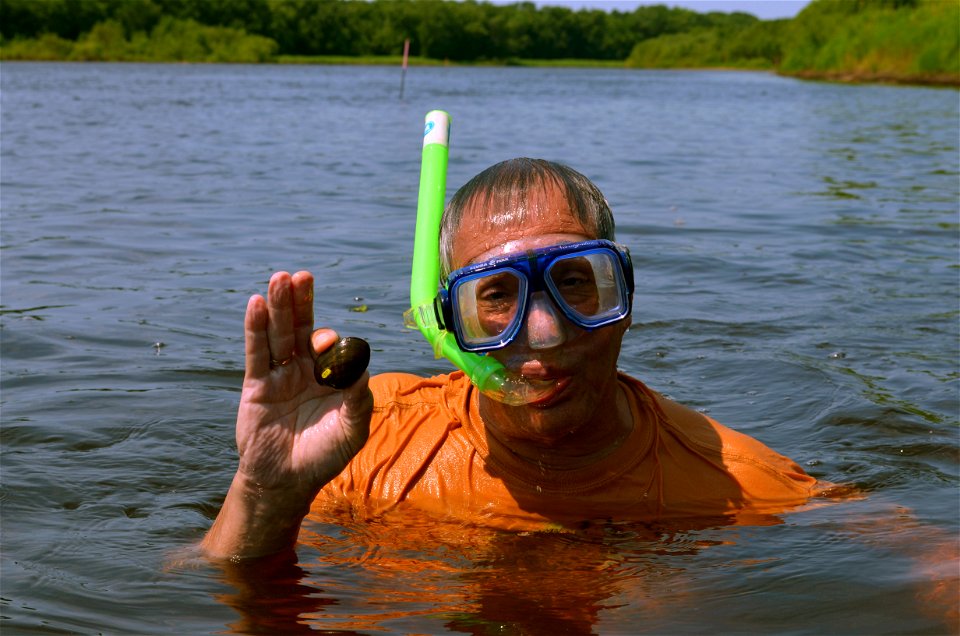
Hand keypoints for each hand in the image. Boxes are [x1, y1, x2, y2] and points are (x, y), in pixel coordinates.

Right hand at [202, 271, 372, 559]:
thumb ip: (358, 402)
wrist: (287, 481)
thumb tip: (362, 371)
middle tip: (301, 275)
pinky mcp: (257, 385)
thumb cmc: (325, 456)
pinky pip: (257, 353)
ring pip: (279, 335)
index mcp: (333, 376)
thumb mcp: (351, 432)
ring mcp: (281, 374)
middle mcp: (306, 369)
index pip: (332, 347)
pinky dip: (256, 328)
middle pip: (303, 328)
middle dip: (302, 303)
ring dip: (279, 306)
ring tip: (279, 278)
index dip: (328, 341)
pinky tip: (256, 304)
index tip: (325, 342)